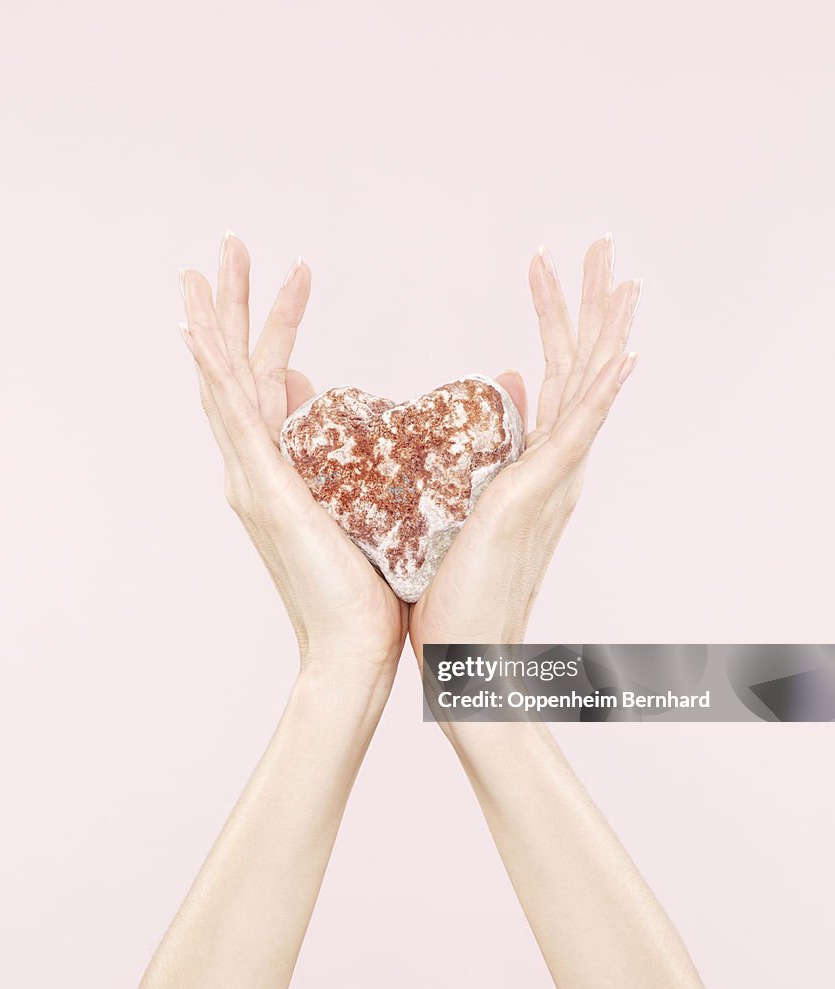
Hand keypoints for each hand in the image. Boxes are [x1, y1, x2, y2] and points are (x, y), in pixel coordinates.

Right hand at [179, 234, 406, 687]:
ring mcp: (254, 480)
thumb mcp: (358, 507)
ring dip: (214, 324)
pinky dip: (214, 373)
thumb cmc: (366, 586)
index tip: (299, 274)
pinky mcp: (265, 493)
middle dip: (232, 307)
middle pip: (235, 371)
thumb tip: (371, 432)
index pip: (271, 380)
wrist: (357, 646)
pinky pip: (234, 421)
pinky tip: (202, 333)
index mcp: (280, 470)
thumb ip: (351, 463)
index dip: (280, 325)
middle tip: (230, 246)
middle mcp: (255, 470)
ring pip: (224, 385)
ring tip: (206, 268)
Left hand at [409, 235, 639, 659]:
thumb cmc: (452, 588)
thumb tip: (483, 396)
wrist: (463, 655)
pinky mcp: (536, 498)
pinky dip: (602, 391)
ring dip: (604, 326)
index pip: (549, 375)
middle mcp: (553, 467)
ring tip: (619, 270)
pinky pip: (578, 433)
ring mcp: (552, 481)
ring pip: (586, 387)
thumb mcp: (457, 505)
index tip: (542, 267)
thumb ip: (473, 452)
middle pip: (579, 367)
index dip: (551, 318)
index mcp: (531, 464)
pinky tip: (623, 352)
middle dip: (591, 303)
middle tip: (603, 245)